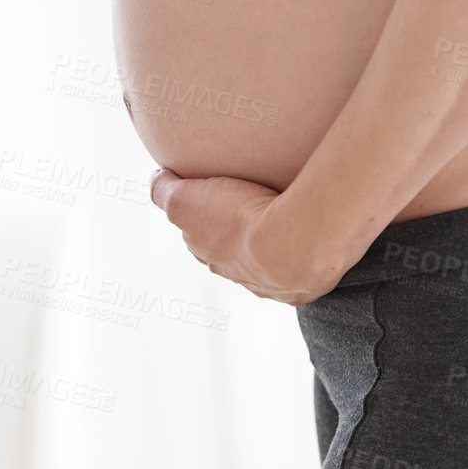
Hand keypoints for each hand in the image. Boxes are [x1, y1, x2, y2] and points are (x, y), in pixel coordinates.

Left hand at [149, 169, 340, 304]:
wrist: (293, 244)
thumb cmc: (240, 218)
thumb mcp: (184, 198)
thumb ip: (164, 189)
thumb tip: (157, 179)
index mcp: (210, 255)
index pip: (201, 238)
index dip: (205, 217)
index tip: (217, 196)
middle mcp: (237, 276)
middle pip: (233, 253)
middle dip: (239, 234)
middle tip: (254, 205)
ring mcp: (271, 286)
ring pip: (266, 265)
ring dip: (274, 246)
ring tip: (288, 220)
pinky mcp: (302, 288)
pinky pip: (298, 271)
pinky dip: (302, 254)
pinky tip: (310, 239)